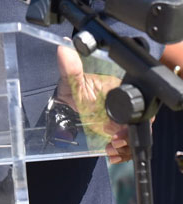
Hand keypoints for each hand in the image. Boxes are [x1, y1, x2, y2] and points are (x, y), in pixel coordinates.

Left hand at [56, 45, 129, 163]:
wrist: (66, 104)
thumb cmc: (73, 89)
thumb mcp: (72, 82)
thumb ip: (70, 69)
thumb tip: (64, 50)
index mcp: (117, 88)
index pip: (136, 102)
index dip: (133, 116)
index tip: (118, 127)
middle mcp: (123, 104)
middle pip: (139, 122)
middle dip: (130, 136)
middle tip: (116, 140)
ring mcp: (121, 120)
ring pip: (134, 136)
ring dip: (126, 147)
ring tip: (112, 148)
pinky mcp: (117, 132)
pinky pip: (127, 145)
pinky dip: (122, 153)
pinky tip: (111, 154)